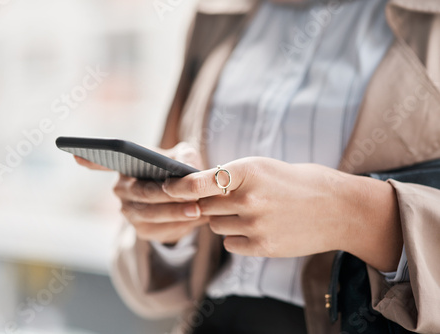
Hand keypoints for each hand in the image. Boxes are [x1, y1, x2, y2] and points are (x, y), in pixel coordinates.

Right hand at [75, 142, 208, 243]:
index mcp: (126, 167)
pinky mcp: (142, 231)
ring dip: (175, 212)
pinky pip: (160, 230)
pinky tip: (196, 219)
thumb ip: (186, 155)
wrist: (188, 198)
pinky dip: (179, 225)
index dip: (92, 160)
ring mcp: (129, 212)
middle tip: (190, 193)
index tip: (78, 154)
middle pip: (143, 192)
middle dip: (167, 194)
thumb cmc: (181, 170)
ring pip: (151, 214)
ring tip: (196, 209)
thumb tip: (186, 163)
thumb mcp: (185, 156)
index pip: (103, 162)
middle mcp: (121, 189)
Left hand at [162, 157, 401, 270]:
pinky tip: (258, 228)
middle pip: (205, 206)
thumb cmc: (296, 182)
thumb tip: (196, 190)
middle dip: (210, 203)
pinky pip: (230, 244)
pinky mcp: (263, 246)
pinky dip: (237, 238)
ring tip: (252, 212)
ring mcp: (256, 224)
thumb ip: (229, 177)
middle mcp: (249, 198)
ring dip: (225, 220)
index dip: (178, 187)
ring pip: (216, 225)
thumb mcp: (262, 167)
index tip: (165, 188)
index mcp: (248, 170)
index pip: (199, 182)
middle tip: (229, 199)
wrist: (336, 208)